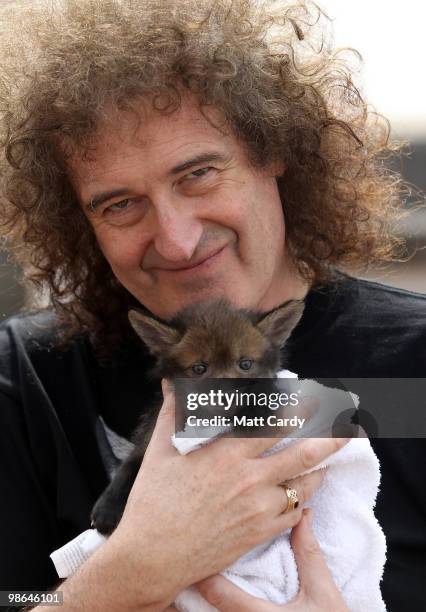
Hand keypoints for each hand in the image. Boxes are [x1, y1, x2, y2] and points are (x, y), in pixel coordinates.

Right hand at [107, 380, 349, 609]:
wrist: (153, 556)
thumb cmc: (154, 501)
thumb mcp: (161, 450)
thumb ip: (174, 412)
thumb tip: (173, 384)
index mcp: (227, 452)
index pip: (272, 423)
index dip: (296, 409)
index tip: (310, 399)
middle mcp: (249, 478)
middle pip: (303, 453)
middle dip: (331, 436)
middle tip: (346, 424)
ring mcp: (258, 507)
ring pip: (304, 485)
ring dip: (320, 470)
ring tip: (329, 458)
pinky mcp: (259, 533)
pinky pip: (294, 514)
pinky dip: (303, 501)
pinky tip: (304, 494)